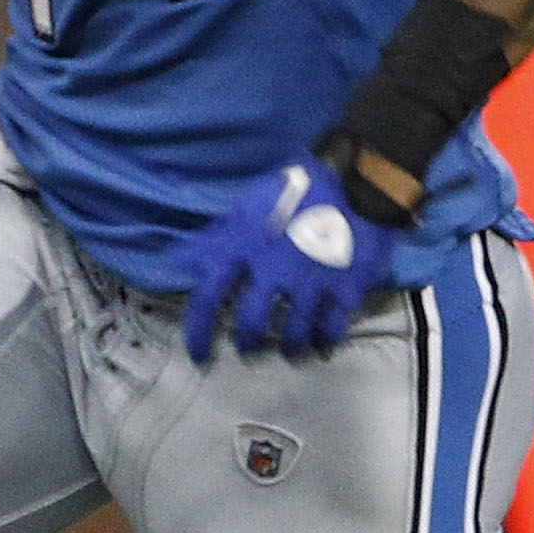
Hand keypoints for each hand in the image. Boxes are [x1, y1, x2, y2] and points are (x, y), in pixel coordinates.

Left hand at [181, 136, 533, 365]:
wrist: (359, 176)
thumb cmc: (298, 185)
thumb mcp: (247, 204)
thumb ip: (213, 237)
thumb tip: (174, 261)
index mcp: (244, 246)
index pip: (209, 298)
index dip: (199, 333)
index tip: (200, 356)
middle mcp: (273, 271)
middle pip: (251, 325)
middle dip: (248, 345)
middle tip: (250, 351)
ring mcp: (311, 284)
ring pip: (293, 336)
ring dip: (288, 349)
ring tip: (290, 352)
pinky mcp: (346, 290)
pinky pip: (332, 330)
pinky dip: (324, 342)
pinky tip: (322, 346)